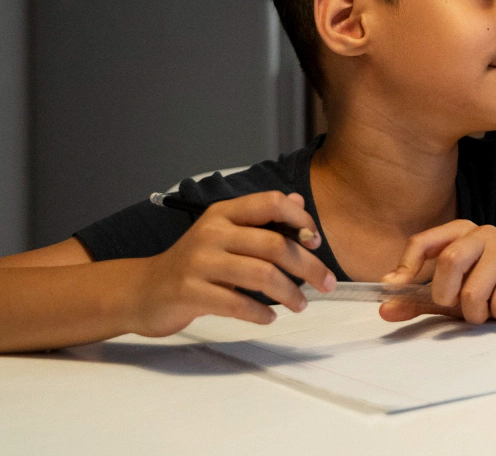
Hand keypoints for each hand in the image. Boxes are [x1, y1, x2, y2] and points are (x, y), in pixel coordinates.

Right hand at [129, 191, 335, 336]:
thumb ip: (261, 220)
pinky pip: (236, 303)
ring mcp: (198, 262)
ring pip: (260, 274)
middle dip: (308, 266)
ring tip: (301, 305)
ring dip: (289, 292)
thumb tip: (298, 202)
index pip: (271, 202)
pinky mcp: (188, 292)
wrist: (143, 291)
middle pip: (274, 244)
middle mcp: (211, 232)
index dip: (301, 220)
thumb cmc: (195, 264)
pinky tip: (269, 318)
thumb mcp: (225, 234)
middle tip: (327, 283)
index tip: (316, 242)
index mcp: (224, 213)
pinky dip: (259, 312)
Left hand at [379, 220, 495, 324]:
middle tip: (456, 305)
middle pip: (449, 261)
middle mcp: (483, 234)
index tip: (397, 288)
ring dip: (475, 313)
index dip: (406, 267)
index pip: (422, 242)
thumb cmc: (491, 289)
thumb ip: (417, 300)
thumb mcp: (450, 295)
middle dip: (446, 295)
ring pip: (473, 290)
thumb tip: (384, 307)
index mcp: (460, 233)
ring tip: (486, 310)